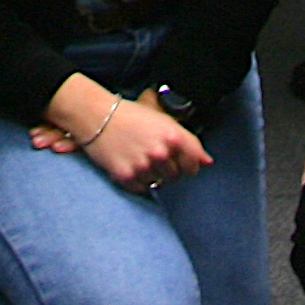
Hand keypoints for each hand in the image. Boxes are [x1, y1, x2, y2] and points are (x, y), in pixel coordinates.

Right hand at [50, 95, 207, 194]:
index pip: (194, 164)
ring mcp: (144, 166)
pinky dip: (136, 181)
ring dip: (151, 175)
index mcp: (174, 135)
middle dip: (167, 169)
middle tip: (151, 154)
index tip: (180, 161)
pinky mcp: (127, 176)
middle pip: (176, 177)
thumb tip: (208, 163)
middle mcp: (161, 152)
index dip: (188, 165)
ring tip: (137, 156)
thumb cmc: (131, 116)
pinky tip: (128, 163)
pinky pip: (141, 189)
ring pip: (158, 184)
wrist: (96, 115)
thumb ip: (189, 143)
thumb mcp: (164, 122)